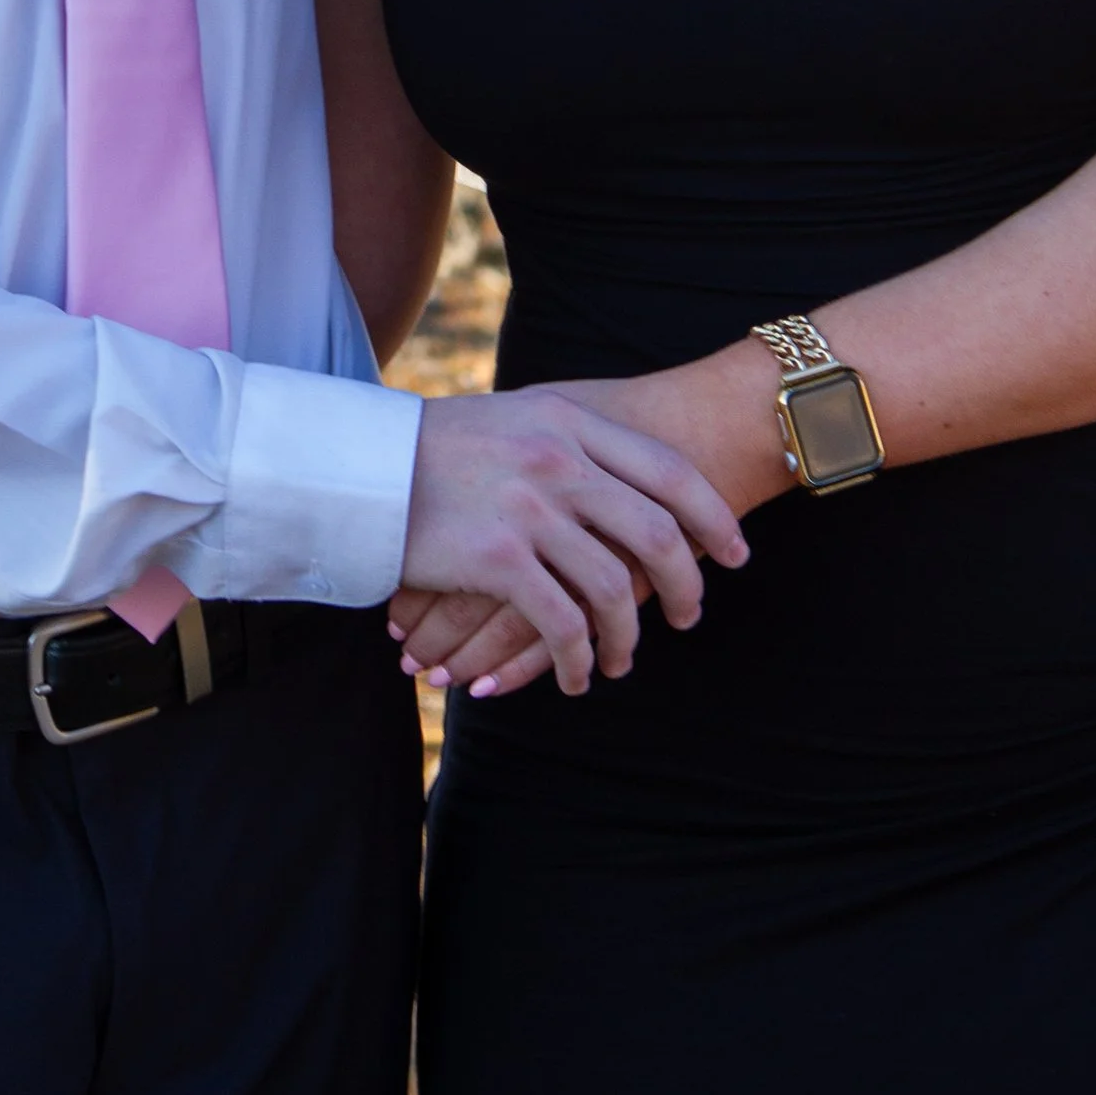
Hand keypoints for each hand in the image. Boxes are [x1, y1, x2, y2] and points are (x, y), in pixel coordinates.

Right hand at [399, 390, 745, 698]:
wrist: (360, 466)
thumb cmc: (437, 448)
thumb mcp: (515, 420)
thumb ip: (569, 438)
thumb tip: (625, 469)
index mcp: (570, 422)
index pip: (668, 471)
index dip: (712, 517)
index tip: (735, 553)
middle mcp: (558, 460)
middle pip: (657, 531)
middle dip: (687, 583)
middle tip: (690, 615)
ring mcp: (529, 509)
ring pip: (614, 586)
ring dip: (628, 635)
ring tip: (622, 660)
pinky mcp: (498, 559)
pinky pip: (562, 622)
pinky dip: (578, 657)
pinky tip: (577, 674)